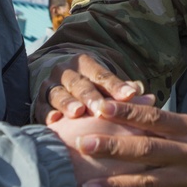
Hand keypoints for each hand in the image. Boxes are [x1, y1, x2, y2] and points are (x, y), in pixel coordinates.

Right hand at [36, 53, 154, 124]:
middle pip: (80, 84)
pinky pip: (41, 108)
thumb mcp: (102, 81)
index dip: (116, 86)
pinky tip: (54, 123)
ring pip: (58, 94)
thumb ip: (122, 90)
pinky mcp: (38, 101)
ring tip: (78, 113)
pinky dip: (47, 115)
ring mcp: (49, 86)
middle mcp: (65, 71)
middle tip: (102, 109)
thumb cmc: (88, 84)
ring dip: (68, 103)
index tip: (131, 95)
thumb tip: (147, 97)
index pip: (102, 75)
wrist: (52, 75)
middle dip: (91, 97)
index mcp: (84, 64)